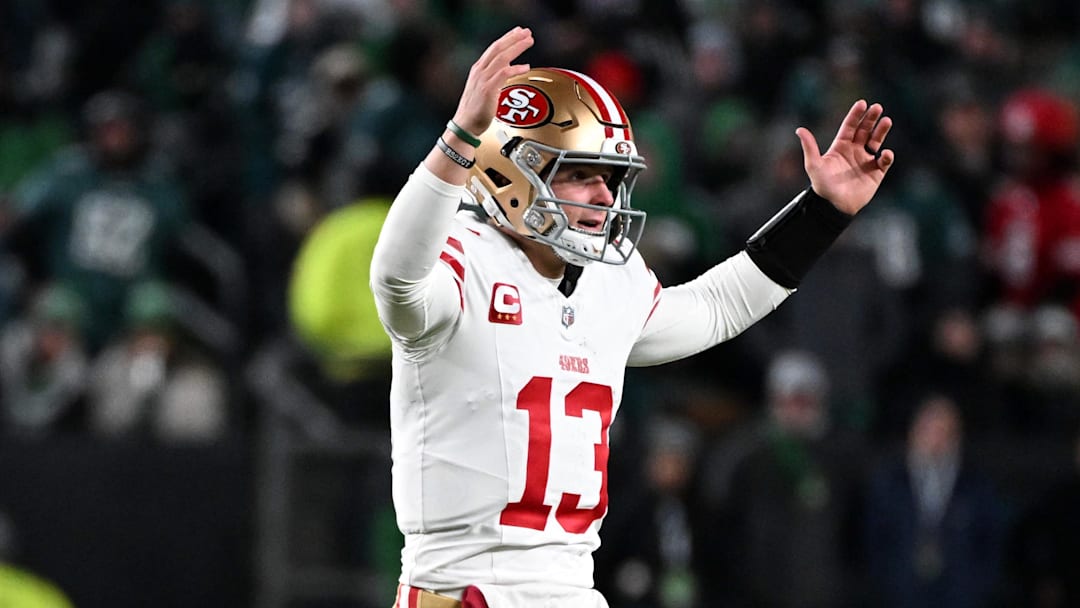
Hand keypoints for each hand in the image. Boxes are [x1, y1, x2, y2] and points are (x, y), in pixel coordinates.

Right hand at [451, 26, 534, 136]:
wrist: (465, 125)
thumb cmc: (475, 110)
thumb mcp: (484, 87)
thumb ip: (495, 76)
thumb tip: (509, 68)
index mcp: (478, 69)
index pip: (494, 48)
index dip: (507, 38)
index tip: (518, 31)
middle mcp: (480, 71)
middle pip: (498, 48)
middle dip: (514, 38)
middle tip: (527, 32)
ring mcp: (483, 79)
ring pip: (502, 57)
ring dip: (517, 47)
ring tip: (529, 41)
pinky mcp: (488, 89)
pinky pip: (503, 74)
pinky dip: (515, 69)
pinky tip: (525, 67)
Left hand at [796, 100, 894, 214]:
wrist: (833, 206)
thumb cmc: (822, 186)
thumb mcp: (814, 165)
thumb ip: (809, 147)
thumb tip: (799, 130)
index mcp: (840, 147)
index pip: (850, 126)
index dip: (856, 115)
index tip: (862, 103)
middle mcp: (854, 151)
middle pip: (865, 130)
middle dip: (871, 118)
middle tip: (877, 107)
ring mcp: (866, 161)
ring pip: (876, 141)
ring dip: (881, 131)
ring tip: (886, 121)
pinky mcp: (875, 173)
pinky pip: (884, 161)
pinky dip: (887, 157)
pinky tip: (885, 154)